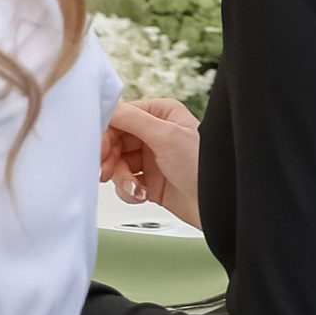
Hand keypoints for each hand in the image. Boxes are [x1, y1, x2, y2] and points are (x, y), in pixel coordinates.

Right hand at [104, 96, 202, 226]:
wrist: (216, 206)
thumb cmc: (202, 167)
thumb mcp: (166, 137)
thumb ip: (133, 120)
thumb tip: (108, 108)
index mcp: (161, 113)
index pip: (122, 116)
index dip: (107, 133)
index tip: (100, 149)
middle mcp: (156, 133)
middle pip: (115, 141)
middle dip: (110, 158)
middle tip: (107, 172)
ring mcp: (151, 158)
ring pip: (117, 163)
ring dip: (120, 178)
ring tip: (133, 187)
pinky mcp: (149, 181)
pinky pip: (125, 182)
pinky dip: (128, 190)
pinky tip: (141, 194)